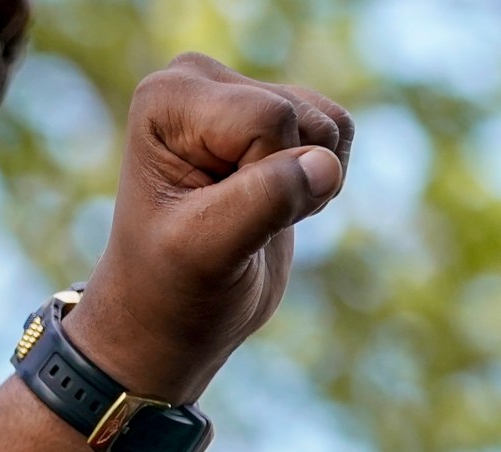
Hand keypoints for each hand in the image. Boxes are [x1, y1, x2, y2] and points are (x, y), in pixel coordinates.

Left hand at [69, 54, 350, 402]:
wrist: (170, 316)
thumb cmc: (172, 288)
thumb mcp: (207, 253)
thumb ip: (262, 202)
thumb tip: (325, 165)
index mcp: (166, 97)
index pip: (267, 119)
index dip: (258, 179)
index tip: (210, 214)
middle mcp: (199, 80)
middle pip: (301, 117)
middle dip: (285, 179)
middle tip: (230, 220)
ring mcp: (239, 94)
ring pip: (329, 126)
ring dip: (308, 184)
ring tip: (247, 214)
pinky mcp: (277, 115)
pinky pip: (341, 134)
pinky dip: (321, 181)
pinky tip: (270, 205)